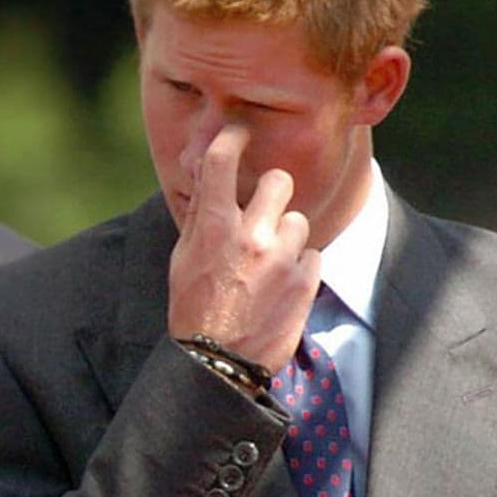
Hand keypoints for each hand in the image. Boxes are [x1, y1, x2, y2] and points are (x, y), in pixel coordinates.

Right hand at [167, 124, 320, 373]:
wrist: (217, 363)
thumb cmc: (192, 309)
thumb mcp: (182, 261)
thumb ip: (200, 219)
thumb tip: (207, 182)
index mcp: (213, 228)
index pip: (221, 162)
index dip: (231, 139)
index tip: (238, 134)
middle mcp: (250, 235)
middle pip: (278, 180)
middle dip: (273, 192)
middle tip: (265, 211)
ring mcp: (281, 257)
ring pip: (298, 220)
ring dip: (287, 237)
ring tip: (269, 264)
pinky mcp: (306, 280)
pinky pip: (313, 254)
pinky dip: (300, 267)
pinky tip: (281, 286)